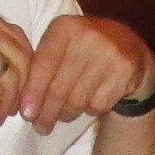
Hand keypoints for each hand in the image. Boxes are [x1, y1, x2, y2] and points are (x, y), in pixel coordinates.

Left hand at [20, 15, 154, 129]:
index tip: (26, 114)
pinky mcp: (124, 70)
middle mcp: (87, 36)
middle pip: (59, 87)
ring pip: (78, 100)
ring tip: (64, 115)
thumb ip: (40, 67)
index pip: (44, 65)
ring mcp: (109, 53)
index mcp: (65, 27)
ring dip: (67, 113)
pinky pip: (97, 104)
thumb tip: (26, 107)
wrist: (128, 45)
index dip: (33, 92)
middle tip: (41, 127)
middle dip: (47, 112)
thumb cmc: (82, 50)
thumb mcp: (60, 46)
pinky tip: (89, 102)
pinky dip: (89, 110)